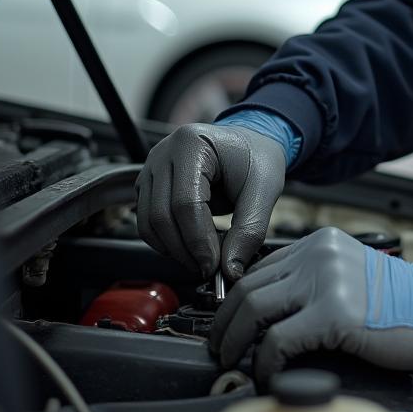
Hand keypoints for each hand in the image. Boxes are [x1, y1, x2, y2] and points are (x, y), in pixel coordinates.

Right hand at [135, 123, 285, 280]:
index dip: (198, 240)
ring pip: (148, 222)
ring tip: (201, 259)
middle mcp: (165, 153)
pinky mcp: (150, 183)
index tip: (214, 265)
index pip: (186, 203)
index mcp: (193, 144)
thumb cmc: (258, 158)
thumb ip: (249, 230)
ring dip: (173, 249)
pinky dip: (166, 240)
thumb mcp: (264, 190)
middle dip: (185, 250)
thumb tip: (230, 269)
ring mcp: (152, 167)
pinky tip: (191, 246)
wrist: (251, 142)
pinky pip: (147, 220)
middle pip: (162, 215)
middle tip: (208, 268)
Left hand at [209, 226, 412, 382]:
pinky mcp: (335, 312)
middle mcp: (320, 253)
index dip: (235, 299)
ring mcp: (327, 280)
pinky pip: (278, 341)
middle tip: (220, 347)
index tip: (226, 323)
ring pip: (252, 308)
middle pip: (247, 285)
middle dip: (224, 322)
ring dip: (233, 341)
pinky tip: (270, 374)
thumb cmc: (404, 305)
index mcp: (322, 242)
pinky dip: (265, 363)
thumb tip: (270, 315)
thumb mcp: (351, 276)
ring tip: (233, 362)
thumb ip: (314, 282)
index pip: (259, 266)